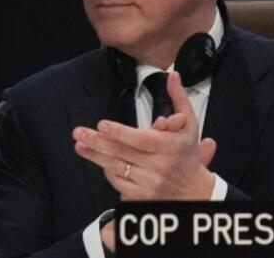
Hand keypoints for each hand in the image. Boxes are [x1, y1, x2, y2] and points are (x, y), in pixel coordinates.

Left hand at [73, 72, 217, 201]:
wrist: (194, 192)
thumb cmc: (187, 154)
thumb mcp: (190, 125)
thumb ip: (179, 99)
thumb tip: (173, 76)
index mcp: (169, 148)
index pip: (140, 140)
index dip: (119, 132)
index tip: (102, 124)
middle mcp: (159, 167)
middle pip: (122, 153)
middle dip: (98, 142)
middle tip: (79, 132)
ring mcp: (149, 184)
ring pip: (116, 167)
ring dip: (95, 155)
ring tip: (79, 144)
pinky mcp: (142, 197)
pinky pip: (118, 182)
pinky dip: (107, 170)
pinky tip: (97, 159)